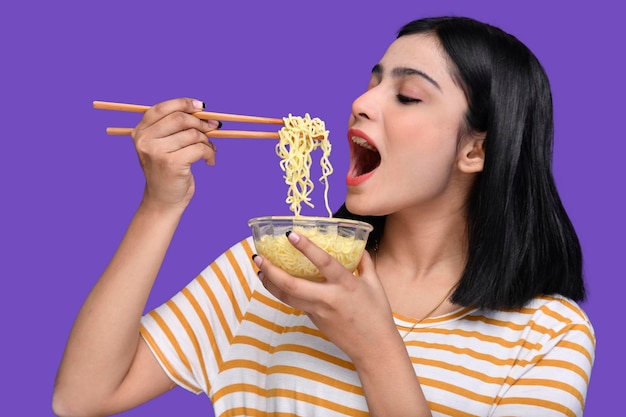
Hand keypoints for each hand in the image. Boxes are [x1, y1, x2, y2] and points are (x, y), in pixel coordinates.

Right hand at [131, 98, 219, 210]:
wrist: (163, 200)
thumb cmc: (167, 171)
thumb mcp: (164, 146)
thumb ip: (175, 128)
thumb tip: (203, 111)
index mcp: (140, 132)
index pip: (162, 108)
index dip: (183, 103)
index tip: (201, 107)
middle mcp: (145, 140)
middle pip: (180, 118)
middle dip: (201, 123)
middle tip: (213, 128)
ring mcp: (157, 152)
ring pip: (193, 134)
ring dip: (208, 141)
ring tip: (210, 150)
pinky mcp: (172, 163)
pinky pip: (200, 149)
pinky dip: (210, 153)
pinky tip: (210, 161)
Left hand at [254, 231, 398, 362]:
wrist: (374, 348)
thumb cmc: (377, 314)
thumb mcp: (375, 284)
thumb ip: (365, 262)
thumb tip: (357, 246)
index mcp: (346, 284)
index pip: (323, 262)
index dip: (306, 247)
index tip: (290, 234)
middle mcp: (328, 298)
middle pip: (292, 285)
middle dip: (272, 270)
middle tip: (258, 257)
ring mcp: (318, 311)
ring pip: (287, 297)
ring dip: (270, 283)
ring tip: (260, 269)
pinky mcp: (314, 320)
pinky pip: (296, 304)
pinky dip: (283, 293)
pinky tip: (276, 283)